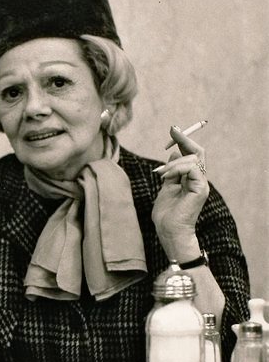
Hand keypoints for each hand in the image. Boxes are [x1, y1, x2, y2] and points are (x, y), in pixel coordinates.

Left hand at [152, 126, 208, 257]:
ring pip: (193, 158)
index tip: (173, 130)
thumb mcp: (166, 187)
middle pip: (197, 152)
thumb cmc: (166, 214)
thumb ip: (171, 172)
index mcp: (191, 179)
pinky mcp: (200, 189)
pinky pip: (191, 168)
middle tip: (172, 130)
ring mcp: (201, 184)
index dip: (183, 141)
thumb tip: (173, 155)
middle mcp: (199, 180)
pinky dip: (177, 168)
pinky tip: (166, 177)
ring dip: (173, 163)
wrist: (169, 231)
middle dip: (183, 139)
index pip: (192, 154)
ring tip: (160, 174)